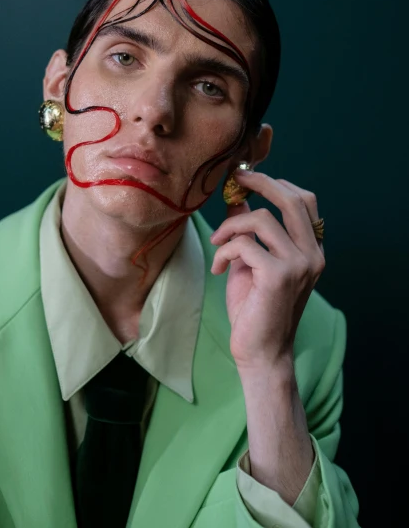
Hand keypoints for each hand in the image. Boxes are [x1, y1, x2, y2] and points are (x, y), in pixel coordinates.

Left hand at [210, 170, 324, 373]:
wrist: (260, 353)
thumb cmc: (256, 309)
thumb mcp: (252, 262)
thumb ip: (249, 231)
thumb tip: (236, 198)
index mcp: (312, 250)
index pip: (305, 201)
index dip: (277, 182)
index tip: (248, 177)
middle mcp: (312, 254)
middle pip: (291, 199)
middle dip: (260, 183)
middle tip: (235, 180)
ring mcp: (298, 265)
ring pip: (261, 219)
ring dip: (230, 227)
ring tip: (218, 246)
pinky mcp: (278, 276)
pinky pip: (244, 244)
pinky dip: (224, 252)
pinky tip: (219, 270)